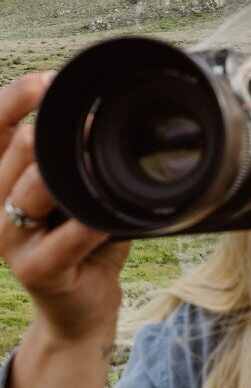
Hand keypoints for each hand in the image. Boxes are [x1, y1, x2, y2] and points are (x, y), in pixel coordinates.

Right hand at [0, 72, 129, 343]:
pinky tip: (104, 214)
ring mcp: (11, 236)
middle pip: (18, 146)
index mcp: (1, 174)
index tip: (50, 81)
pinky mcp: (36, 269)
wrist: (80, 306)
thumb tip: (103, 110)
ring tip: (97, 160)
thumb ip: (75, 155)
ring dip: (71, 170)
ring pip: (34, 186)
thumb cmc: (81, 239)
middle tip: (92, 123)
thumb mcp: (75, 188)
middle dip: (57, 130)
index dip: (18, 95)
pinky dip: (88, 223)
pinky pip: (64, 238)